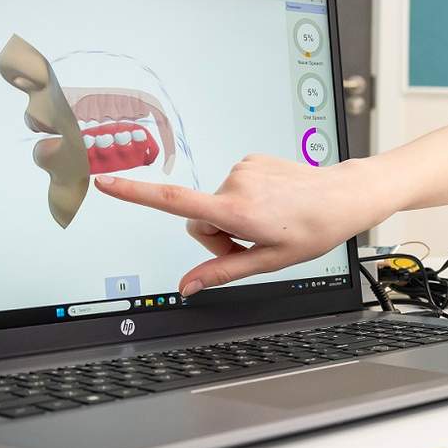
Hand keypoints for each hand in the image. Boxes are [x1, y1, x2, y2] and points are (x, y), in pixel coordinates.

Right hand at [93, 155, 391, 294]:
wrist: (343, 197)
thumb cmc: (313, 230)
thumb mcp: (268, 262)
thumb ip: (221, 272)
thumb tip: (187, 287)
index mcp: (236, 210)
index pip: (174, 202)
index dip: (135, 193)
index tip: (104, 183)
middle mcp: (234, 184)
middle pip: (199, 219)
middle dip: (217, 237)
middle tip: (253, 243)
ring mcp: (243, 169)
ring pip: (216, 205)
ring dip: (232, 219)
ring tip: (269, 222)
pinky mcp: (251, 160)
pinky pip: (232, 188)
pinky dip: (244, 201)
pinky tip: (273, 204)